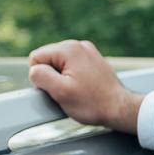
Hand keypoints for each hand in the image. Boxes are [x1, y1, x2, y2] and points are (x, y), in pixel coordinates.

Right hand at [27, 39, 143, 134]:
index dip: (41, 77)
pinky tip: (83, 88)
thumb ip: (40, 76)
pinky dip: (73, 78)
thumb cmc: (92, 103)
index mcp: (69, 48)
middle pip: (48, 60)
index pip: (36, 58)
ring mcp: (88, 52)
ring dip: (62, 79)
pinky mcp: (93, 61)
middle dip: (52, 77)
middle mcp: (79, 46)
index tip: (58, 88)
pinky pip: (71, 67)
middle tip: (68, 91)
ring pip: (59, 65)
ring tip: (78, 91)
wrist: (120, 109)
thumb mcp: (60, 91)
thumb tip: (34, 69)